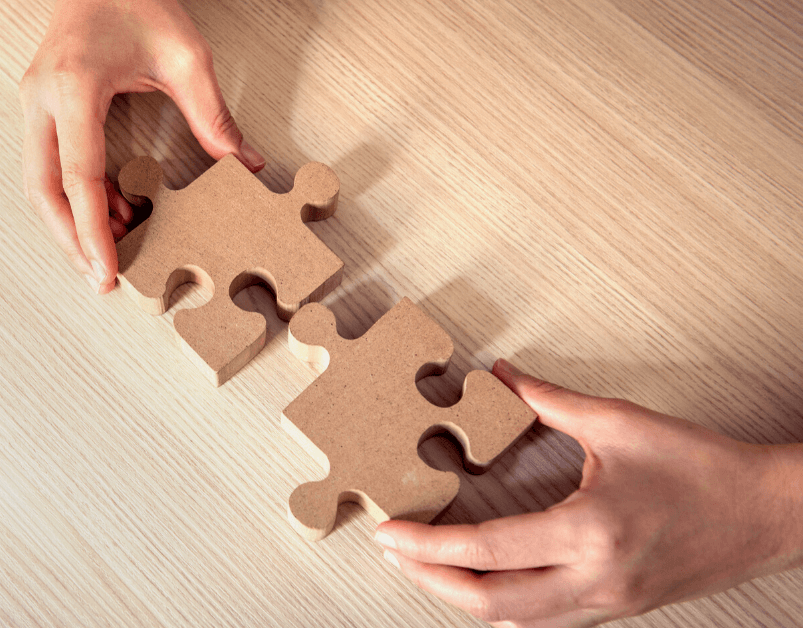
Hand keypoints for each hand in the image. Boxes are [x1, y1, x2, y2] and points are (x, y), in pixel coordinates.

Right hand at [20, 0, 264, 293]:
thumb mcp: (186, 55)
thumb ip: (212, 115)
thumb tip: (244, 164)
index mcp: (74, 86)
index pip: (77, 175)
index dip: (92, 230)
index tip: (106, 270)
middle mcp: (42, 98)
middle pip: (42, 190)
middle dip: (70, 241)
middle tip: (102, 279)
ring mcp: (34, 102)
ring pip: (39, 183)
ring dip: (71, 223)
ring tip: (115, 251)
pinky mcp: (40, 107)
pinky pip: (49, 165)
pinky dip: (76, 197)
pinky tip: (114, 213)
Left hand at [376, 359, 802, 626]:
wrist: (772, 515)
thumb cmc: (705, 469)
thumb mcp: (622, 423)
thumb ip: (552, 400)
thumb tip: (501, 375)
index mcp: (590, 533)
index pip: (486, 552)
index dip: (427, 547)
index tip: (388, 534)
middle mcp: (594, 580)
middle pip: (490, 604)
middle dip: (431, 582)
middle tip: (395, 554)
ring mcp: (607, 604)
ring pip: (516, 622)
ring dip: (464, 598)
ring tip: (429, 565)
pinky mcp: (617, 610)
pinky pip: (546, 623)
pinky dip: (504, 606)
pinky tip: (484, 580)